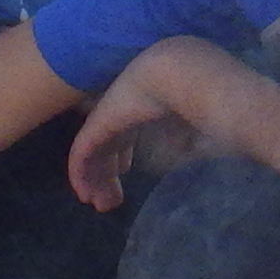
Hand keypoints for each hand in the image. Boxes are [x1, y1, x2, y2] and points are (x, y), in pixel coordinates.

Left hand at [66, 36, 237, 209]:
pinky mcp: (96, 125)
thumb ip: (188, 144)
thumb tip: (186, 158)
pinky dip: (79, 175)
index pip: (126, 133)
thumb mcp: (195, 128)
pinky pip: (80, 154)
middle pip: (109, 146)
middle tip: (110, 203)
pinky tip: (83, 193)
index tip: (127, 173)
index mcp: (145, 108)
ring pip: (92, 154)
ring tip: (100, 205)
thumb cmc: (200, 98)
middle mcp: (123, 112)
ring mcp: (107, 117)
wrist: (181, 74)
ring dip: (95, 181)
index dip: (122, 155)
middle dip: (108, 175)